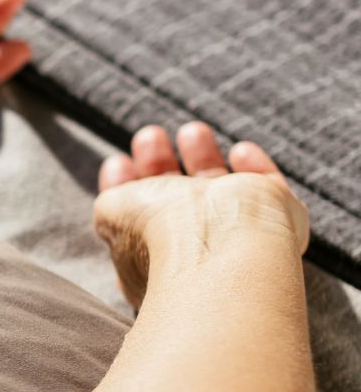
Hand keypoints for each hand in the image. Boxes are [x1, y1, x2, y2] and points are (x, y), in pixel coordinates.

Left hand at [93, 122, 308, 308]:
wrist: (216, 246)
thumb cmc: (158, 234)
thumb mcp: (112, 216)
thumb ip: (112, 199)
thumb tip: (118, 189)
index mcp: (156, 261)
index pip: (140, 223)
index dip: (127, 189)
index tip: (117, 162)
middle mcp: (197, 250)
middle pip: (180, 203)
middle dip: (160, 165)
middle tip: (149, 136)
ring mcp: (239, 235)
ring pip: (223, 193)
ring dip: (205, 157)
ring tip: (191, 130)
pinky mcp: (279, 218)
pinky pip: (270, 190)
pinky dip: (257, 168)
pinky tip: (242, 151)